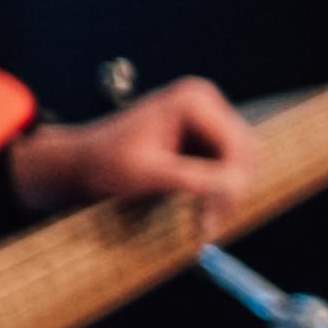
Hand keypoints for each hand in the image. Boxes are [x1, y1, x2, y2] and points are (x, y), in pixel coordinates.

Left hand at [10, 76, 256, 224]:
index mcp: (193, 101)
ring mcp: (207, 117)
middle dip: (232, 190)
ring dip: (228, 193)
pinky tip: (202, 208)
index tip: (215, 218)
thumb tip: (237, 188)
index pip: (236, 145)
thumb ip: (194, 178)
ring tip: (205, 222)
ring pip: (241, 161)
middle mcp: (205, 102)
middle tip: (211, 226)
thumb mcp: (149, 173)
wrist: (82, 163)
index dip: (232, 182)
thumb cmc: (105, 164)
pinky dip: (220, 189)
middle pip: (245, 151)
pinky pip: (229, 165)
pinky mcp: (205, 135)